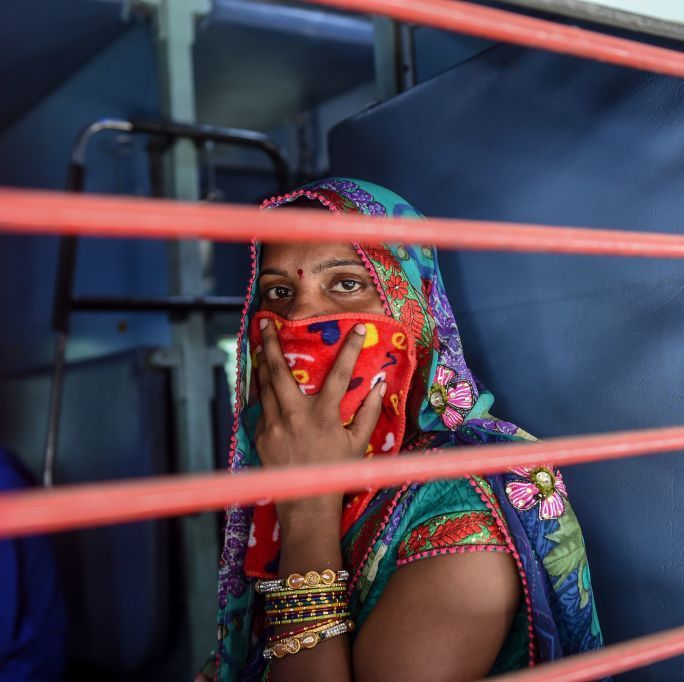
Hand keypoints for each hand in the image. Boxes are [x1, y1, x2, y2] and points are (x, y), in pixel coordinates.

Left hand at [254, 319, 384, 519]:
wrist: (305, 503)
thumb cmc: (336, 473)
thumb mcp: (358, 444)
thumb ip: (368, 413)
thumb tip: (380, 387)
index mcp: (323, 415)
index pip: (340, 373)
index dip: (351, 348)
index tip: (358, 328)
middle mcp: (294, 415)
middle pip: (280, 370)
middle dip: (273, 342)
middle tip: (267, 321)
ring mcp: (273, 425)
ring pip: (263, 385)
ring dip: (261, 362)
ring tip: (259, 341)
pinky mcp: (260, 435)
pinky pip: (259, 406)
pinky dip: (260, 390)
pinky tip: (260, 379)